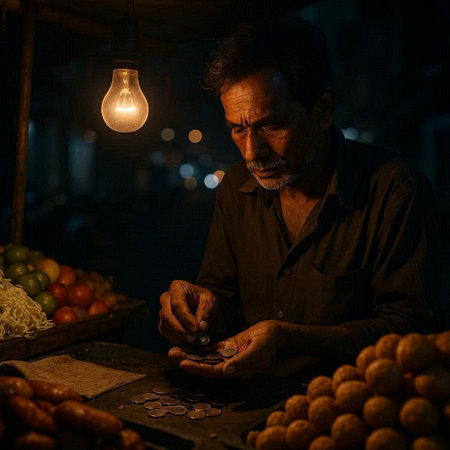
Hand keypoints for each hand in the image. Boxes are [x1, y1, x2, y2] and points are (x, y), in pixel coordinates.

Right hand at [158, 280, 218, 345]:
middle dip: (181, 330)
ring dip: (179, 336)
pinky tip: (188, 341)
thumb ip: (206, 311)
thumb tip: (201, 326)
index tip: (196, 329)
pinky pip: (166, 333)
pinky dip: (177, 339)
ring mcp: (162, 310)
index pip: (177, 304)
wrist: (200, 304)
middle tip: (194, 338)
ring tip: (194, 340)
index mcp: (177, 287)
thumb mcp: (210, 300)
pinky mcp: (163, 323)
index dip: (186, 318)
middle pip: (167, 316)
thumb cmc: (204, 299)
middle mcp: (166, 298)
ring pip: (165, 326)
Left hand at [169, 320, 286, 377]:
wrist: (277, 332)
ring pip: (206, 358)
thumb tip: (225, 371)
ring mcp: (229, 357)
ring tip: (174, 350)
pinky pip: (211, 349)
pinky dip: (199, 347)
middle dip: (189, 361)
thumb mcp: (258, 349)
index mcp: (238, 370)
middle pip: (206, 366)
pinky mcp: (228, 348)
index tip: (183, 363)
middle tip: (172, 354)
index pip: (214, 372)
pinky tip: (188, 342)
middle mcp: (231, 366)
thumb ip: (243, 361)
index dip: (198, 368)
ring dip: (191, 354)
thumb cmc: (270, 341)